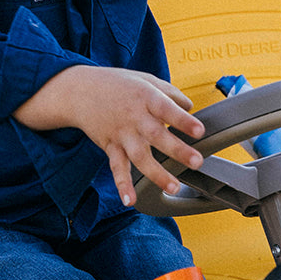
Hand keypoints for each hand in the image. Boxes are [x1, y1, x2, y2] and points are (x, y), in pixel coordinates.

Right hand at [13, 64, 204, 206]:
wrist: (80, 91)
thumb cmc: (118, 84)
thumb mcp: (145, 79)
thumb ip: (169, 92)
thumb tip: (190, 107)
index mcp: (145, 97)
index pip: (167, 108)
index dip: (183, 120)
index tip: (200, 131)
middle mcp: (134, 117)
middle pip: (156, 135)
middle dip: (177, 150)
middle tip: (197, 162)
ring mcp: (121, 133)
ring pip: (139, 156)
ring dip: (157, 174)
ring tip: (174, 187)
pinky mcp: (110, 146)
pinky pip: (117, 168)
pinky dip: (122, 184)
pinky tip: (129, 200)